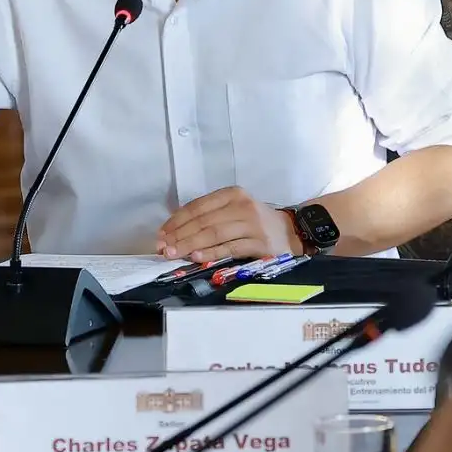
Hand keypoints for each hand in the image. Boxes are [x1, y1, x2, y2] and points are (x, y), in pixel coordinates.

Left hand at [158, 186, 299, 263]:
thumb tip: (174, 232)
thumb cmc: (255, 223)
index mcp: (232, 194)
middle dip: (179, 235)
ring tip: (173, 253)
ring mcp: (252, 224)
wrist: (290, 232)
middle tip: (163, 247)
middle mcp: (242, 205)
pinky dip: (210, 253)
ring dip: (190, 245)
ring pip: (214, 234)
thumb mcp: (234, 210)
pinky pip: (229, 248)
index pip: (197, 206)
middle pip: (203, 221)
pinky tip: (196, 258)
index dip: (176, 221)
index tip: (161, 234)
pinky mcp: (259, 242)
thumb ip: (209, 217)